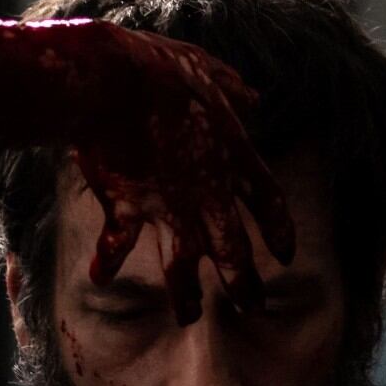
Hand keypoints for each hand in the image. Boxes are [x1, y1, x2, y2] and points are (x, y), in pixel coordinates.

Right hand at [70, 26, 295, 325]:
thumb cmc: (158, 67)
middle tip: (254, 310)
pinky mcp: (128, 207)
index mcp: (234, 157)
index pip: (270, 203)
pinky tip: (99, 278)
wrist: (114, 79)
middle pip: (236, 254)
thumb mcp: (205, 70)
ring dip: (187, 297)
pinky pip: (120, 245)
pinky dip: (107, 262)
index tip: (287, 256)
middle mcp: (209, 192)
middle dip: (245, 287)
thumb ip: (230, 88)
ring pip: (186, 268)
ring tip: (190, 317)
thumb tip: (252, 96)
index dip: (280, 231)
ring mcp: (170, 206)